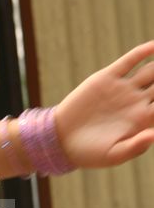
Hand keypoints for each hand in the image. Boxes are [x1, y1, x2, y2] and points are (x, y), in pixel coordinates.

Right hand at [55, 41, 153, 167]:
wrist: (61, 140)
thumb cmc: (89, 153)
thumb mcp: (113, 155)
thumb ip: (136, 146)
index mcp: (142, 120)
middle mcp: (136, 102)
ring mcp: (123, 88)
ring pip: (151, 71)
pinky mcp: (107, 77)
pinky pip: (130, 61)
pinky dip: (143, 52)